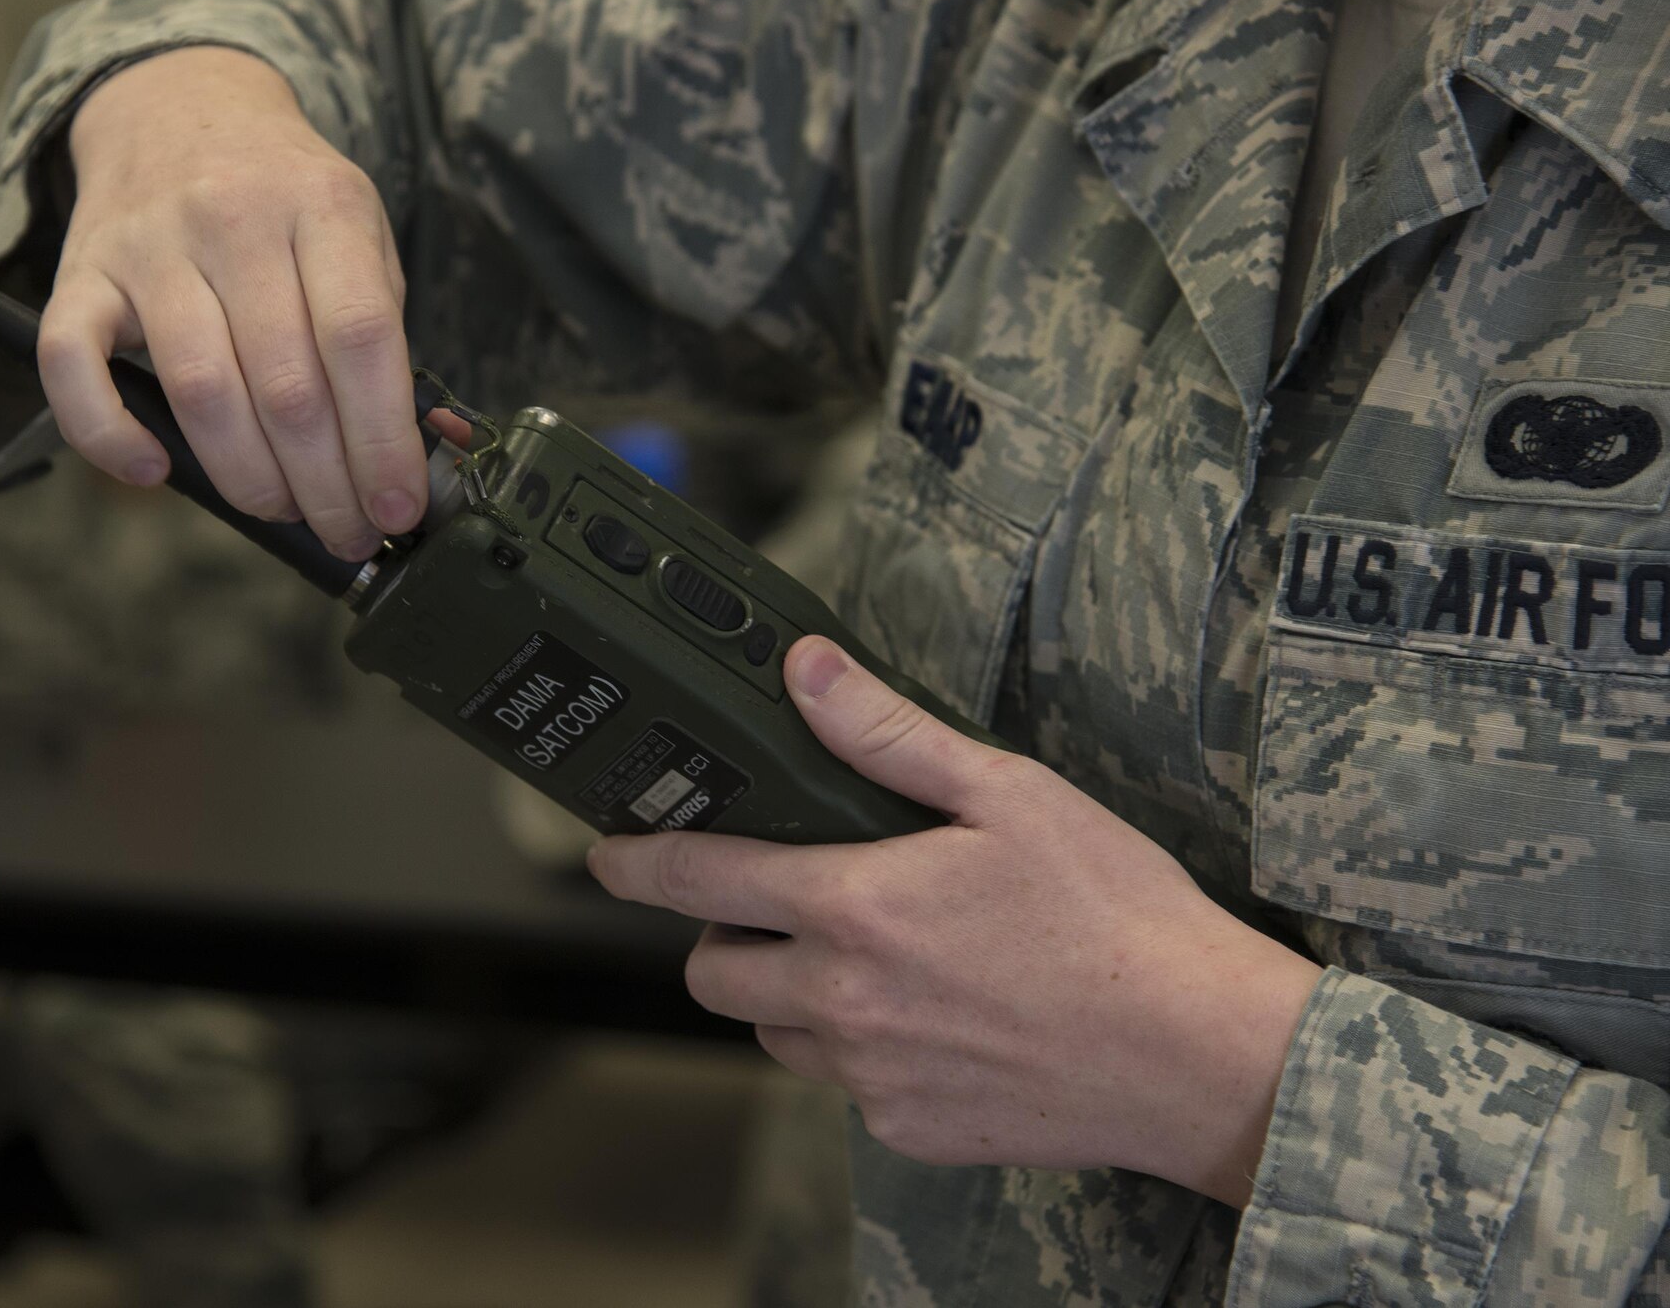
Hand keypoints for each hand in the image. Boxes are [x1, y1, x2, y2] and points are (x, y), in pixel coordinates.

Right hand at [42, 46, 420, 560]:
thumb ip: (382, 338)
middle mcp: (234, 219)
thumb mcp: (358, 237)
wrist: (181, 108)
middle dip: (325, 484)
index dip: (383, 440)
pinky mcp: (80, 272)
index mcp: (323, 206)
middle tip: (347, 531)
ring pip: (201, 390)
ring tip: (282, 511)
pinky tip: (153, 471)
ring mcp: (150, 245)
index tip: (397, 507)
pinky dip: (107, 434)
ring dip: (248, 478)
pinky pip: (72, 365)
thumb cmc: (285, 201)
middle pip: (287, 385)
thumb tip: (411, 459)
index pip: (361, 339)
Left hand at [587, 637, 1322, 1206]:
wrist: (1197, 1054)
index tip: (605, 854)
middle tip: (785, 902)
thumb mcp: (1007, 793)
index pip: (700, 878)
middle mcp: (844, 1001)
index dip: (636, 862)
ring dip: (789, 993)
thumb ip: (886, 736)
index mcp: (856, 907)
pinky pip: (843, 1086)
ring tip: (871, 957)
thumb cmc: (1115, 915)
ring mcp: (872, 1076)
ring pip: (774, 1032)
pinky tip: (932, 1016)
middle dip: (722, 933)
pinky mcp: (907, 1129)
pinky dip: (857, 1050)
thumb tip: (804, 673)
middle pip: (712, 972)